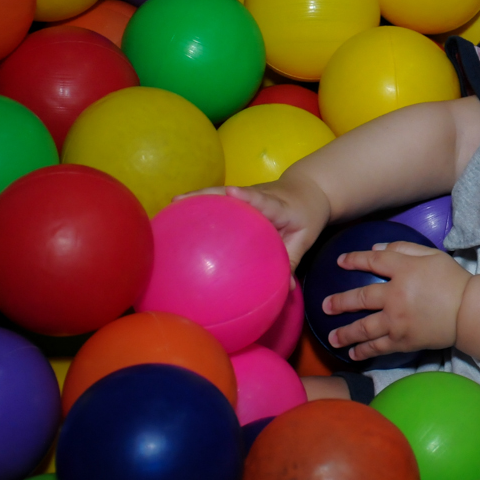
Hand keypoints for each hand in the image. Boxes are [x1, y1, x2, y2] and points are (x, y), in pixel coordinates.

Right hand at [176, 175, 330, 272]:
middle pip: (229, 192)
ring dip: (195, 198)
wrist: (309, 189)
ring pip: (218, 193)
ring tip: (170, 206)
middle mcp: (257, 194)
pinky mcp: (239, 195)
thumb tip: (285, 290)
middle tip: (179, 201)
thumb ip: (292, 261)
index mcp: (277, 204)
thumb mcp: (305, 238)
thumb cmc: (307, 216)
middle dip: (205, 195)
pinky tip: (178, 217)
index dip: (247, 196)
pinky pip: (218, 199)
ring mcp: (246, 193)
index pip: (261, 200)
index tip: (231, 192)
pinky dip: (200, 205)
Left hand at [323, 241, 470, 360]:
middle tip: (325, 306)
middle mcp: (395, 296)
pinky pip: (378, 347)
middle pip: (360, 297)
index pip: (372, 262)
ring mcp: (397, 321)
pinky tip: (353, 353)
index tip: (340, 261)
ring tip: (331, 338)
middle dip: (339, 302)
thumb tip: (377, 249)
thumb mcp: (432, 255)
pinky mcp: (402, 341)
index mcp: (404, 270)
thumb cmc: (452, 280)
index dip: (354, 260)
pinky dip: (363, 351)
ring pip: (363, 327)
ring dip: (345, 333)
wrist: (469, 311)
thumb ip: (404, 249)